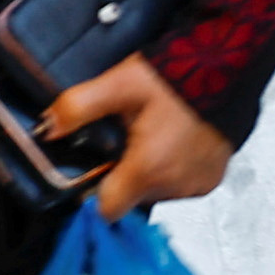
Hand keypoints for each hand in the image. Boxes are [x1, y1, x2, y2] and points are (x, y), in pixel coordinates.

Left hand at [41, 53, 227, 218]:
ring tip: (154, 135)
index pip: (106, 210)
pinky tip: (176, 142)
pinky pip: (182, 186)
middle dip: (123, 174)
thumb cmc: (174, 75)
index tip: (95, 168)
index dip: (95, 192)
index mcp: (147, 169)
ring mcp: (196, 185)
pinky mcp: (213, 180)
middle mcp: (174, 186)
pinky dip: (174, 170)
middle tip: (127, 137)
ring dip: (149, 173)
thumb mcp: (119, 84)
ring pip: (156, 192)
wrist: (227, 65)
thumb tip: (47, 130)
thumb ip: (77, 108)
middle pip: (131, 198)